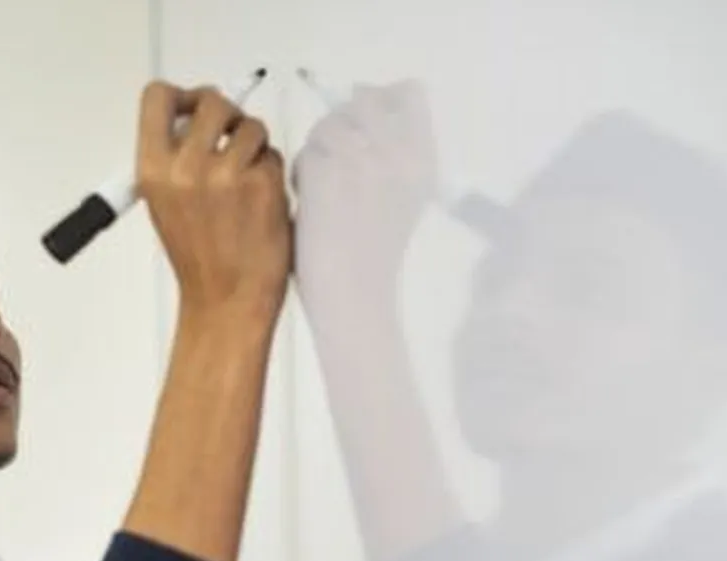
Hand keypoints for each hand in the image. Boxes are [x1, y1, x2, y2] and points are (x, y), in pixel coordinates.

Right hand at [136, 81, 292, 331]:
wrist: (225, 301)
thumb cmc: (198, 257)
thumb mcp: (164, 202)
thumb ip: (174, 157)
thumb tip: (197, 118)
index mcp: (152, 170)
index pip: (158, 97)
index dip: (182, 96)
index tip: (193, 108)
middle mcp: (186, 167)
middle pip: (212, 101)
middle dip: (228, 115)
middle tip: (231, 137)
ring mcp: (226, 174)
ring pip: (251, 127)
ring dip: (255, 147)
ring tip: (246, 181)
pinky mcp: (262, 184)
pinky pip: (272, 156)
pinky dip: (271, 173)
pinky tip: (260, 202)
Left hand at [292, 79, 438, 325]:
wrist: (355, 299)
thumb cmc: (373, 253)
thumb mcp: (402, 194)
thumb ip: (393, 147)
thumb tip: (365, 95)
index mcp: (424, 159)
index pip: (408, 95)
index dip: (379, 103)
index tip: (365, 131)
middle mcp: (400, 153)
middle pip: (363, 102)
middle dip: (343, 124)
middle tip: (337, 164)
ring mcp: (362, 160)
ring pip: (329, 126)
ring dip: (319, 151)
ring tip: (326, 189)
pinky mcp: (326, 174)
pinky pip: (306, 155)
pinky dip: (302, 175)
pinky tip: (312, 204)